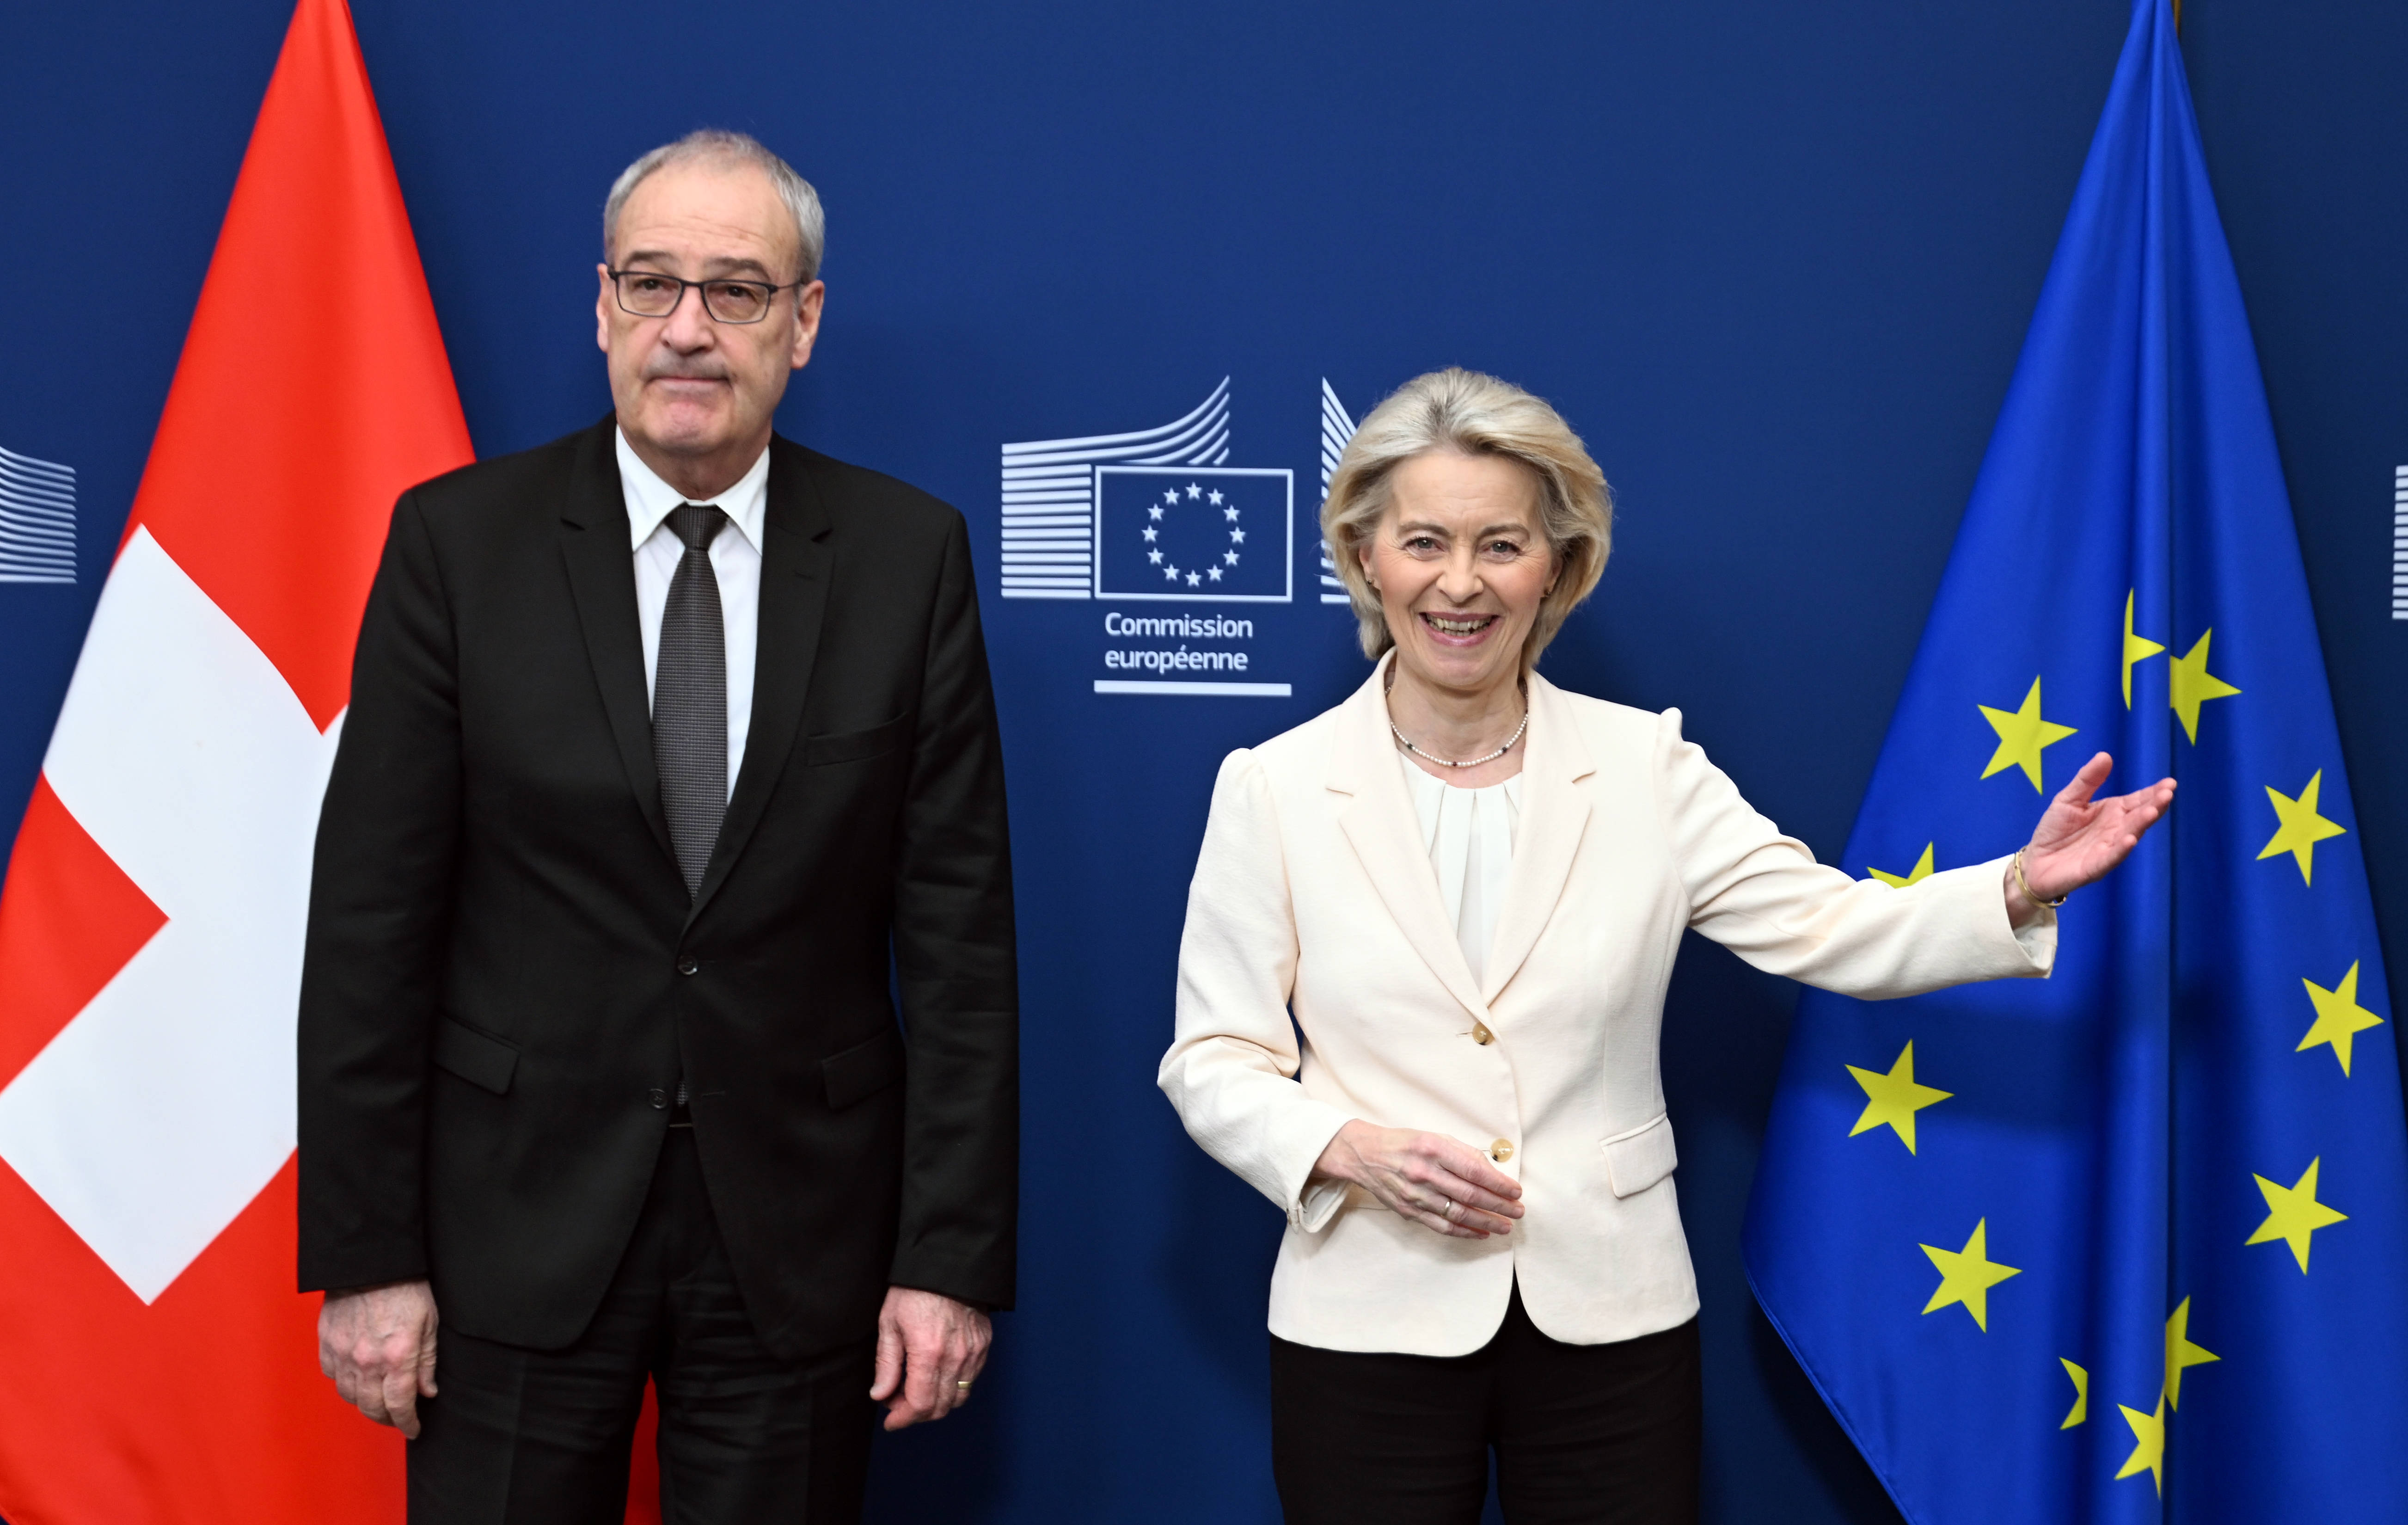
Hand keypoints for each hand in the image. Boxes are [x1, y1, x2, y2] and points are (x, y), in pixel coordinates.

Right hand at [318, 1278, 439, 1438]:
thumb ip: (428, 1361)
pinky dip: (345, 1383)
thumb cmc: (406, 1288)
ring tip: (378, 1400)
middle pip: (372, 1408)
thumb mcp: (430, 1323)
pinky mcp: (327, 1345)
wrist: (371, 1263)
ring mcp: (343, 1355)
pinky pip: (332, 1377)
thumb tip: (427, 1391)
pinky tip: (357, 1378)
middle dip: (387, 1419)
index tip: (413, 1429)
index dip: (407, 1423)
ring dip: (365, 1403)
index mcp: (397, 1358)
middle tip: (397, 1418)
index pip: (400, 1406)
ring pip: (350, 1396)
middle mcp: (367, 1362)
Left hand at [871, 1287, 991, 1430]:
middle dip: (917, 1413)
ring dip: (937, 1403)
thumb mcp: (890, 1323)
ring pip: (959, 1397)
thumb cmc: (914, 1290)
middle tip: (898, 1403)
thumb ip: (887, 1364)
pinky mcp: (984, 1344)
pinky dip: (954, 1386)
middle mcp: (956, 1357)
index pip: (920, 1405)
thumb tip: (880, 1395)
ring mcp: (974, 1352)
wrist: (947, 1263)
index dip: (903, 1419)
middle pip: (940, 1407)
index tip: (891, 1421)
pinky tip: (937, 1375)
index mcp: (929, 1353)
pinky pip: (972, 1379)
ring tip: (917, 1390)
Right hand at [1310, 1119, 1523, 1239]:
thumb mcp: (1435, 1137)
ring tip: (1505, 1225)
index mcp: (1433, 1148)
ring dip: (1486, 1222)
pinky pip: (1441, 1225)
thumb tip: (1492, 1173)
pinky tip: (1481, 1232)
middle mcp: (1424, 1172)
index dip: (1499, 1184)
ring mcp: (1415, 1195)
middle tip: (1517, 1211)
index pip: (1474, 1170)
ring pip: (1458, 1214)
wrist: (1365, 1155)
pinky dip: (1464, 1231)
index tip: (1515, 1191)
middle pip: (1470, 1195)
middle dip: (1499, 1205)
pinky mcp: (1409, 1211)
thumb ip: (1463, 1153)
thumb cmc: (1404, 1144)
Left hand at [2011, 752, 2175, 911]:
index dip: (2153, 792)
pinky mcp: (2095, 867)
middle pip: (2138, 817)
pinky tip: (2130, 840)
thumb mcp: (2069, 798)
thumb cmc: (2055, 829)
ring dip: (2141, 824)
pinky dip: (2120, 850)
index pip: (2137, 800)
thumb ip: (2087, 780)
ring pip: (2129, 836)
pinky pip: (2110, 858)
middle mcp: (2116, 830)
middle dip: (2154, 805)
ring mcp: (2107, 849)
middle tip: (2168, 793)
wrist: (2035, 861)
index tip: (2169, 783)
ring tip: (2152, 811)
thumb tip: (2105, 755)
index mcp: (2113, 812)